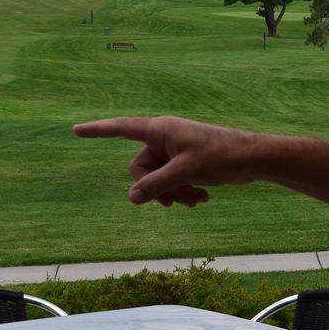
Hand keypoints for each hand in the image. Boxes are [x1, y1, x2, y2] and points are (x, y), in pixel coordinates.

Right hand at [72, 116, 256, 206]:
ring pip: (157, 179)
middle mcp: (164, 138)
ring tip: (196, 200)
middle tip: (177, 201)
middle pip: (139, 169)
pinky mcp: (185, 163)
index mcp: (160, 130)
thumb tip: (132, 197)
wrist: (252, 160)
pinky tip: (202, 199)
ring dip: (173, 194)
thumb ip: (157, 185)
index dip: (98, 130)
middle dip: (156, 188)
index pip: (121, 128)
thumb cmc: (221, 157)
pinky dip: (183, 192)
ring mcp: (174, 151)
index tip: (75, 130)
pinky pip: (171, 181)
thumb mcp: (185, 172)